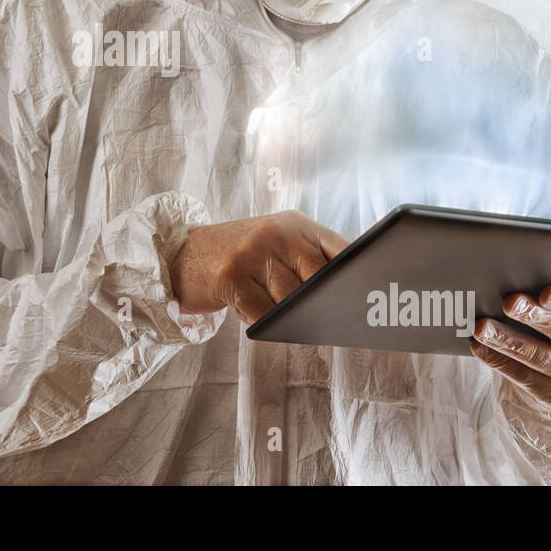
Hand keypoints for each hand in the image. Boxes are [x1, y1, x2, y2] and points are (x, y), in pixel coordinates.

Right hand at [169, 211, 347, 324]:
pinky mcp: (230, 276)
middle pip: (321, 278)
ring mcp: (252, 253)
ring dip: (293, 318)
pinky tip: (259, 319)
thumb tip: (348, 294)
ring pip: (292, 300)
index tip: (370, 300)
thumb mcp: (275, 244)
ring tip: (287, 319)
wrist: (181, 254)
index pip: (341, 249)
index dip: (358, 277)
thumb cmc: (237, 255)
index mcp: (295, 224)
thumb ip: (309, 259)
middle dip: (328, 305)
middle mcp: (276, 233)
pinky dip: (267, 323)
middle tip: (335, 325)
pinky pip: (263, 313)